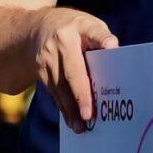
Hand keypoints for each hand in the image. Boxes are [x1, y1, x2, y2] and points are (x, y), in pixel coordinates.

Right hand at [32, 8, 118, 132]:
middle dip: (81, 94)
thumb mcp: (89, 25)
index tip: (111, 46)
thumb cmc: (76, 29)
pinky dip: (63, 106)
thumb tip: (115, 67)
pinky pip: (54, 91)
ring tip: (80, 127)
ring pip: (61, 86)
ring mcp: (47, 56)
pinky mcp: (40, 69)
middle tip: (89, 115)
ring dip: (70, 108)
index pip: (94, 33)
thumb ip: (101, 41)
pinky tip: (70, 120)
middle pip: (73, 71)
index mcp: (80, 26)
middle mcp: (62, 40)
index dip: (102, 40)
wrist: (38, 26)